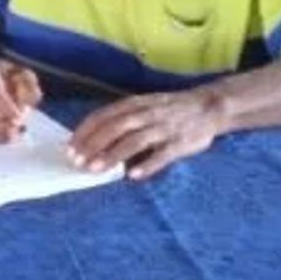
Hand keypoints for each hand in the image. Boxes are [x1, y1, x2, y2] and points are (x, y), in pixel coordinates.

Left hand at [67, 89, 226, 180]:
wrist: (209, 106)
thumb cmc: (171, 108)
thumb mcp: (145, 104)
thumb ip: (124, 116)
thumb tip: (94, 136)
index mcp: (137, 103)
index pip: (105, 115)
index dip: (86, 131)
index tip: (71, 147)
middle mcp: (148, 113)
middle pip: (116, 127)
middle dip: (94, 144)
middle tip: (77, 161)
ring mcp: (165, 127)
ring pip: (135, 141)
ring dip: (113, 154)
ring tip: (96, 169)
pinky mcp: (180, 143)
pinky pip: (162, 154)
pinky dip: (147, 164)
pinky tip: (132, 176)